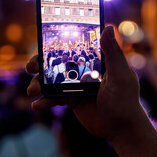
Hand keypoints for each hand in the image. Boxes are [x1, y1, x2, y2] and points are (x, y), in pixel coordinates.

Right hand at [26, 25, 142, 139]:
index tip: (42, 42)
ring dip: (38, 84)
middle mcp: (81, 70)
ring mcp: (74, 85)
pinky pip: (53, 98)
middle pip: (56, 63)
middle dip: (39, 64)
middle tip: (30, 67)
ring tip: (32, 91)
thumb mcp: (120, 75)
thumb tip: (108, 27)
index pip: (71, 47)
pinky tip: (37, 105)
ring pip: (51, 81)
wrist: (120, 128)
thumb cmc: (125, 100)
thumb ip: (113, 53)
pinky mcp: (70, 100)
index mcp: (92, 60)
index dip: (55, 44)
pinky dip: (44, 101)